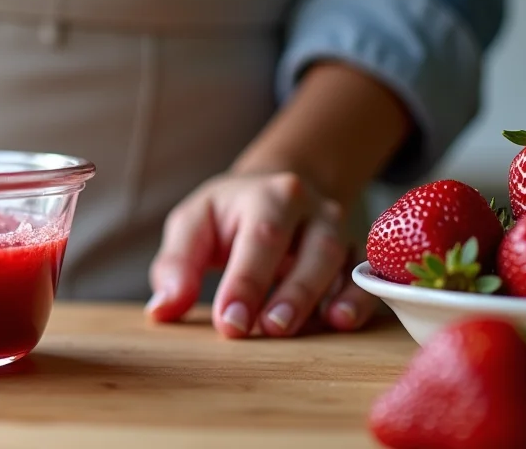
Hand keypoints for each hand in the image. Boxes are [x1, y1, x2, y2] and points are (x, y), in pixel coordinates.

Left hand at [146, 171, 377, 337]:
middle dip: (291, 293)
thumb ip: (176, 265)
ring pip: (340, 263)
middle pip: (311, 249)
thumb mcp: (193, 224)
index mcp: (268, 195)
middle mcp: (311, 209)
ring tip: (297, 331)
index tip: (230, 322)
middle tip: (268, 330)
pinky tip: (339, 322)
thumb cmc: (228, 215)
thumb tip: (162, 309)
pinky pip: (363, 279)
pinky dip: (356, 301)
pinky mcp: (352, 256)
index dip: (246, 282)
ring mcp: (338, 231)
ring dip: (321, 300)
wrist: (276, 193)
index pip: (260, 238)